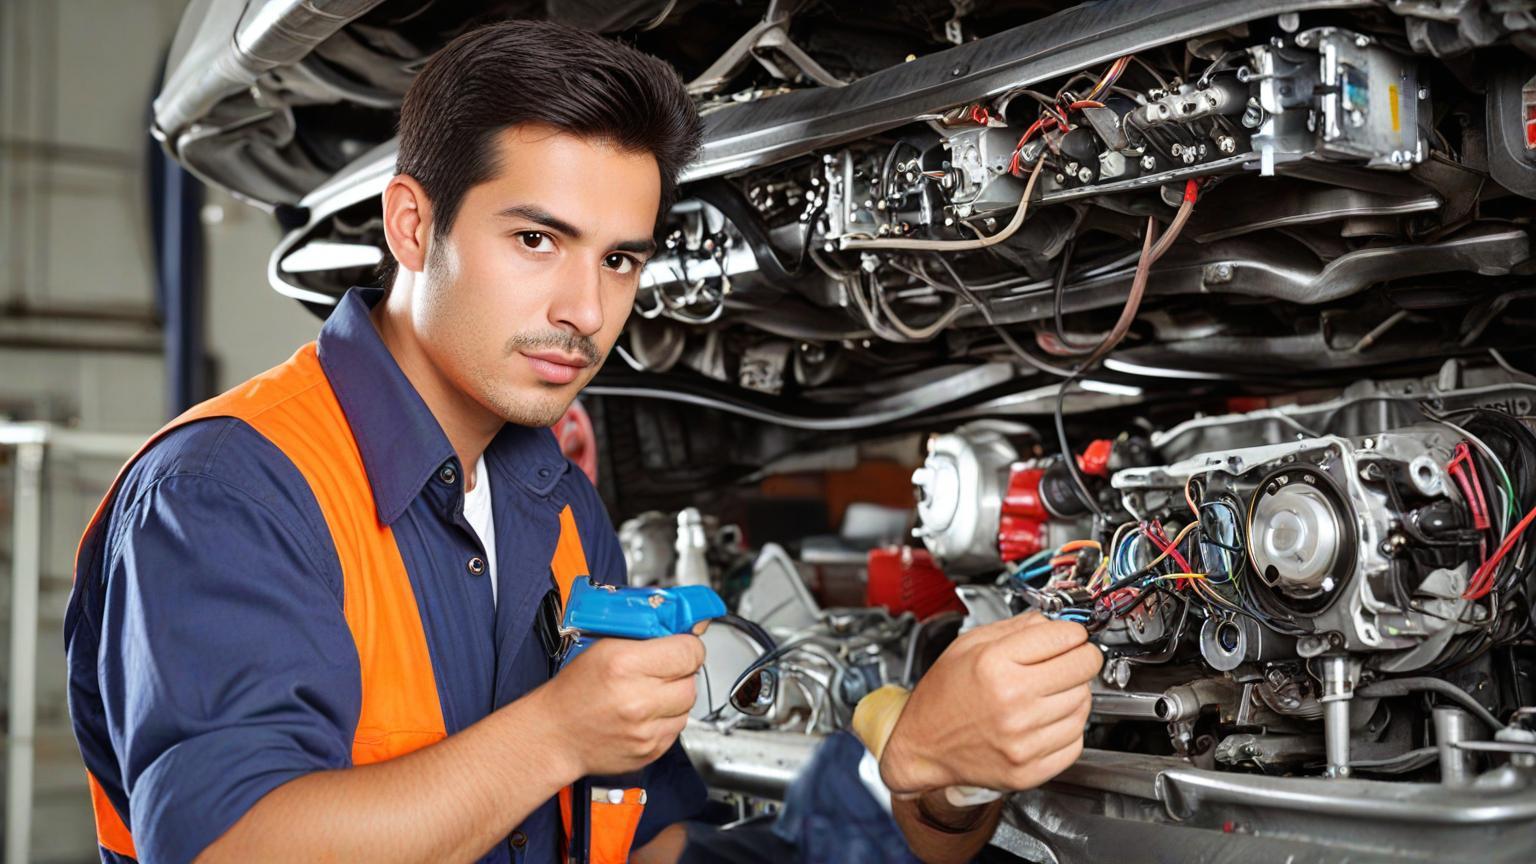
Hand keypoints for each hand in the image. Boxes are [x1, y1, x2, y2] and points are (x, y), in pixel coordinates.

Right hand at [536, 634, 704, 776]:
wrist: (554, 735)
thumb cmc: (573, 691)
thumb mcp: (603, 647)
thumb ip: (645, 635)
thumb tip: (683, 628)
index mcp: (626, 665)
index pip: (689, 652)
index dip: (688, 646)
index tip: (682, 646)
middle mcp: (638, 700)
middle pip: (691, 680)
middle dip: (681, 672)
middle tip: (660, 670)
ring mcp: (645, 730)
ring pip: (687, 706)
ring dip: (674, 697)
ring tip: (648, 693)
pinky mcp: (650, 751)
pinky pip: (676, 729)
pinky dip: (666, 719)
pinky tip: (644, 714)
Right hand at [879, 613, 1100, 793]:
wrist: (923, 745)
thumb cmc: (943, 696)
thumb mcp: (968, 645)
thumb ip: (1015, 628)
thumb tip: (1054, 622)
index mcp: (994, 664)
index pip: (1065, 637)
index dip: (1073, 632)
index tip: (1072, 636)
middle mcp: (1011, 701)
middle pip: (1083, 668)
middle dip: (1082, 658)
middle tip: (1071, 659)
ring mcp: (1023, 739)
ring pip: (1084, 704)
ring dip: (1075, 693)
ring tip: (1050, 692)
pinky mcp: (1030, 769)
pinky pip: (1076, 741)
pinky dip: (1068, 728)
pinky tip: (1047, 720)